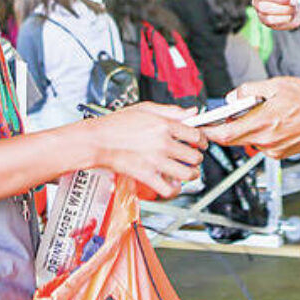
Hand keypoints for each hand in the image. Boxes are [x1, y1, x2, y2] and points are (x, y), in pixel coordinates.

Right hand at [87, 103, 205, 198]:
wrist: (97, 140)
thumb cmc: (116, 124)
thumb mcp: (145, 109)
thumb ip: (171, 110)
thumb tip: (191, 112)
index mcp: (164, 125)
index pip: (196, 134)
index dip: (202, 140)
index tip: (200, 143)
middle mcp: (162, 143)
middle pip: (194, 156)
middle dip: (196, 158)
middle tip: (192, 157)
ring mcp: (155, 161)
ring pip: (187, 173)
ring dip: (191, 175)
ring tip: (188, 172)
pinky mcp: (146, 176)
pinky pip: (169, 189)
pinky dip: (175, 190)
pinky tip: (173, 185)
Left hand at [202, 78, 299, 158]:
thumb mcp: (276, 84)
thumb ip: (249, 91)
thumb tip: (233, 97)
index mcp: (262, 123)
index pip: (224, 134)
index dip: (209, 132)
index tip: (201, 127)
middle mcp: (267, 141)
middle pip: (234, 140)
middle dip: (227, 128)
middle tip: (228, 115)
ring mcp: (275, 149)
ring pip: (249, 141)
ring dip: (248, 129)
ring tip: (262, 112)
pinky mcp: (282, 153)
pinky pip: (263, 144)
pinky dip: (262, 134)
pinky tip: (274, 121)